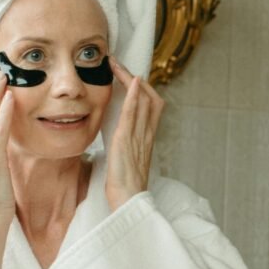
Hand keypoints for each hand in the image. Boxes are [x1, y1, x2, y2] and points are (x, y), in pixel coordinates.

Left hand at [105, 58, 164, 209]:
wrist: (128, 203)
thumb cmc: (124, 186)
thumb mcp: (125, 160)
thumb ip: (124, 146)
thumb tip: (117, 137)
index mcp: (146, 139)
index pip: (152, 106)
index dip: (142, 89)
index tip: (127, 77)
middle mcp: (146, 135)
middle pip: (152, 99)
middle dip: (136, 79)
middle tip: (118, 65)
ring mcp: (138, 137)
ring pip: (144, 102)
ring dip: (131, 80)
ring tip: (118, 65)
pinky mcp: (127, 142)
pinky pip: (133, 115)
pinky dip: (134, 97)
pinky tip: (133, 82)